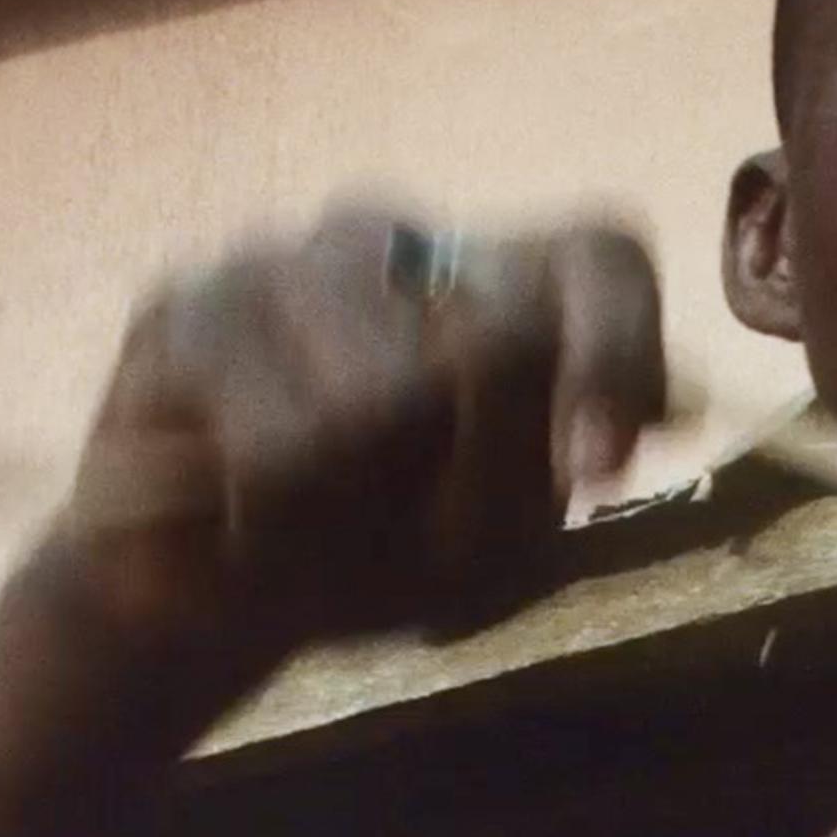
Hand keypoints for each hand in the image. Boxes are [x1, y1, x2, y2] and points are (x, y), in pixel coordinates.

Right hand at [48, 203, 665, 655]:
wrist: (201, 595)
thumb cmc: (372, 557)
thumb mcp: (489, 545)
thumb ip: (555, 471)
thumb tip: (653, 418)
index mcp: (496, 281)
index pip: (599, 261)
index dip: (617, 354)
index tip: (599, 473)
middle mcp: (397, 241)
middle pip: (498, 339)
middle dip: (476, 481)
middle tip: (426, 552)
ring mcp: (285, 260)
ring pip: (378, 399)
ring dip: (360, 519)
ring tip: (316, 544)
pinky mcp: (183, 311)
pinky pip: (270, 451)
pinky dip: (274, 534)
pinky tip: (242, 536)